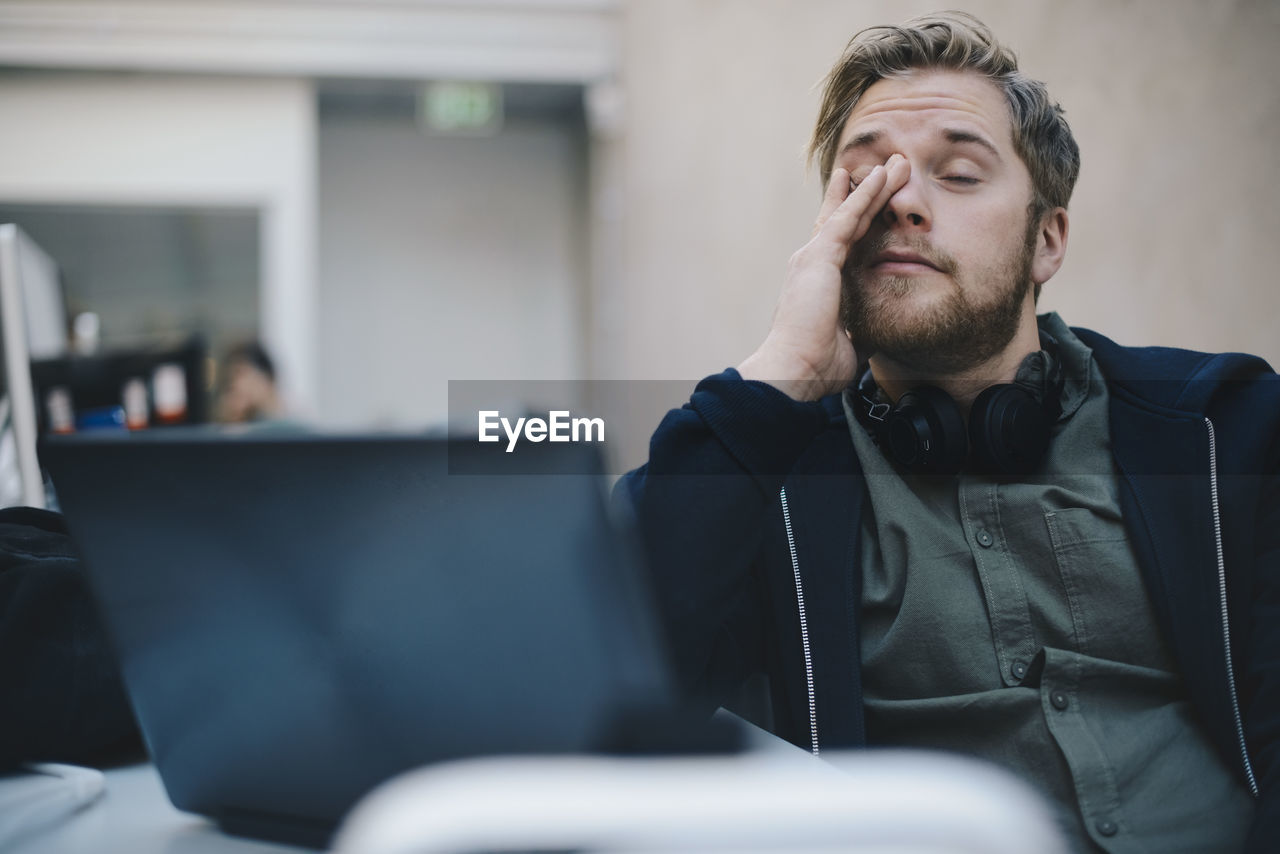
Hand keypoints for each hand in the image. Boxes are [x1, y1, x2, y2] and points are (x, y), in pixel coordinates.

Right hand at [738, 154, 909, 400]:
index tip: (870, 202)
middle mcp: (810, 263)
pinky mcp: (819, 256)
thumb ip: (860, 332)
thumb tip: (875, 335)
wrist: (793, 370)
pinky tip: (884, 176)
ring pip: (850, 212)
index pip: (840, 243)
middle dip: (864, 193)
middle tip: (882, 168)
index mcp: (816, 283)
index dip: (857, 220)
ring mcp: (812, 256)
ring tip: (895, 162)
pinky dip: (867, 195)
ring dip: (873, 186)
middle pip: (843, 219)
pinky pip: (849, 217)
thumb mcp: (849, 344)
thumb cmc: (814, 366)